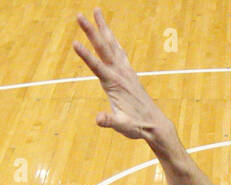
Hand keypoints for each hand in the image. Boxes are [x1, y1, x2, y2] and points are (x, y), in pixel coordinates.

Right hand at [72, 8, 167, 140]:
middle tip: (79, 15)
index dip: (85, 56)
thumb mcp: (122, 126)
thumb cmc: (137, 126)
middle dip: (91, 31)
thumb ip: (110, 121)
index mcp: (114, 84)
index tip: (74, 43)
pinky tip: (110, 35)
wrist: (155, 125)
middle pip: (103, 48)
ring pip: (112, 44)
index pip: (96, 66)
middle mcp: (120, 73)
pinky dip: (113, 40)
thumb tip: (98, 119)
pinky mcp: (130, 73)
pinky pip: (119, 51)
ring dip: (103, 27)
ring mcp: (126, 71)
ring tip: (97, 11)